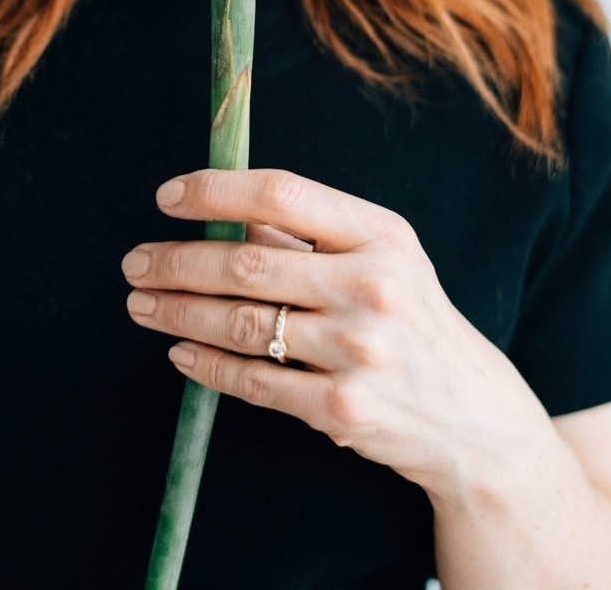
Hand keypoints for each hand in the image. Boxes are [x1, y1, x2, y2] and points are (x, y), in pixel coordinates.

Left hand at [121, 167, 551, 501]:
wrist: (475, 419)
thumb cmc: (412, 319)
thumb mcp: (383, 257)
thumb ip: (310, 231)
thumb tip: (226, 205)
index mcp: (381, 234)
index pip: (283, 192)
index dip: (215, 191)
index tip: (167, 197)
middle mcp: (373, 287)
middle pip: (249, 264)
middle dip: (177, 261)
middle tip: (135, 261)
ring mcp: (359, 351)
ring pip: (243, 324)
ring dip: (178, 312)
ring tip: (141, 304)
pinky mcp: (344, 408)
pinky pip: (255, 381)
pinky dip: (207, 365)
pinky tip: (180, 351)